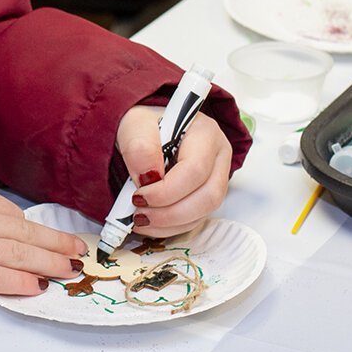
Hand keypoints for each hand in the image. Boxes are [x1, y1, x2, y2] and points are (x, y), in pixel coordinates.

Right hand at [0, 184, 86, 297]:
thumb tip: (0, 224)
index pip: (6, 210)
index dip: (31, 225)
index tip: (48, 235)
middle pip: (20, 231)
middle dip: (53, 242)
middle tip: (76, 250)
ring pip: (15, 253)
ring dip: (46, 262)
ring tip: (67, 270)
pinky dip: (18, 281)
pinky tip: (36, 285)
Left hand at [115, 108, 233, 237]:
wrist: (145, 133)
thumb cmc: (145, 125)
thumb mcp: (134, 124)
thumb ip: (139, 146)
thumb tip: (148, 176)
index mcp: (205, 133)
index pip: (195, 170)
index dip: (167, 190)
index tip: (139, 195)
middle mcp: (217, 157)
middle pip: (208, 196)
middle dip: (170, 212)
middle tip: (140, 213)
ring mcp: (215, 179)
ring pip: (203, 213)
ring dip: (169, 223)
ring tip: (140, 218)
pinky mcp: (204, 197)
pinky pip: (194, 220)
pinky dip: (170, 227)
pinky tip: (150, 222)